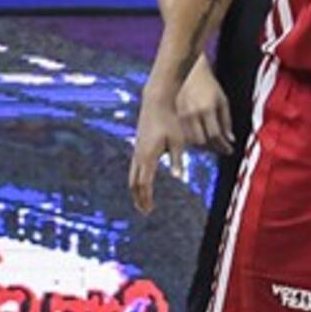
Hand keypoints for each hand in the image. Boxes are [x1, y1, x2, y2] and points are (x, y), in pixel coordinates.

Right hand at [127, 100, 180, 214]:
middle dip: (139, 198)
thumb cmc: (170, 120)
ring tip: (143, 200)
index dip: (146, 198)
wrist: (157, 101)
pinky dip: (136, 179)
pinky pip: (134, 167)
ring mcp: (136, 150)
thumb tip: (178, 177)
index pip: (144, 183)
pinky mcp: (138, 145)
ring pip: (132, 176)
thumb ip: (178, 160)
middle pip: (134, 183)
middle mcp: (139, 155)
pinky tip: (143, 182)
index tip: (149, 209)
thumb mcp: (178, 140)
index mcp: (148, 156)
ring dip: (136, 190)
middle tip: (145, 210)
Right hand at [174, 61, 232, 155]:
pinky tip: (201, 139)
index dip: (223, 145)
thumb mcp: (222, 100)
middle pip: (201, 141)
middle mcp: (192, 114)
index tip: (229, 150)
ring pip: (190, 140)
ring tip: (213, 145)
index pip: (214, 134)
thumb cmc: (209, 86)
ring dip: (203, 146)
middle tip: (221, 148)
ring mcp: (181, 116)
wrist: (189, 73)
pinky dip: (193, 140)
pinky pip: (183, 135)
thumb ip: (226, 120)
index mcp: (206, 109)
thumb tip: (230, 139)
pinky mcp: (174, 117)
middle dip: (213, 147)